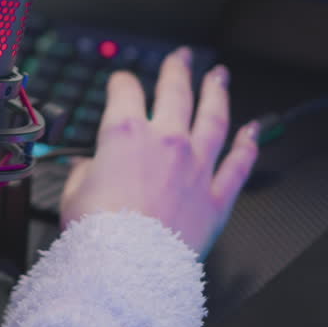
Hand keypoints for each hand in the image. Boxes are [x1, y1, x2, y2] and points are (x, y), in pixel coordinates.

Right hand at [58, 47, 259, 256]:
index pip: (125, 93)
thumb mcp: (73, 195)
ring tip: (220, 77)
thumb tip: (86, 171)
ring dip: (218, 93)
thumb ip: (83, 174)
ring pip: (214, 118)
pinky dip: (248, 145)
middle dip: (178, 70)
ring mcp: (196, 167)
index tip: (123, 82)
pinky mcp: (217, 197)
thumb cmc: (97, 234)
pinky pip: (238, 164)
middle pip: (176, 93)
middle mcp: (166, 142)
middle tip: (182, 58)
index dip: (122, 83)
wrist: (127, 268)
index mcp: (125, 135)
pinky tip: (254, 131)